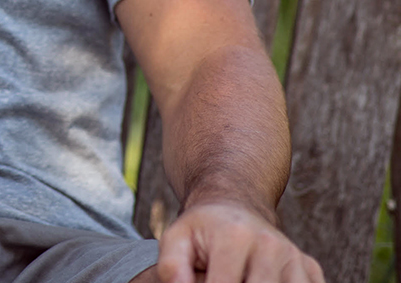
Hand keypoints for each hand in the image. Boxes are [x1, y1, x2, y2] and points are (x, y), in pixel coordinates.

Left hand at [154, 202, 323, 282]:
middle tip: (219, 279)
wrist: (235, 205)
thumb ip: (171, 268)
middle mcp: (271, 246)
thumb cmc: (202, 229)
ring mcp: (295, 258)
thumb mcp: (176, 239)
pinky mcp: (310, 269)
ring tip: (241, 277)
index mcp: (235, 237)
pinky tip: (259, 280)